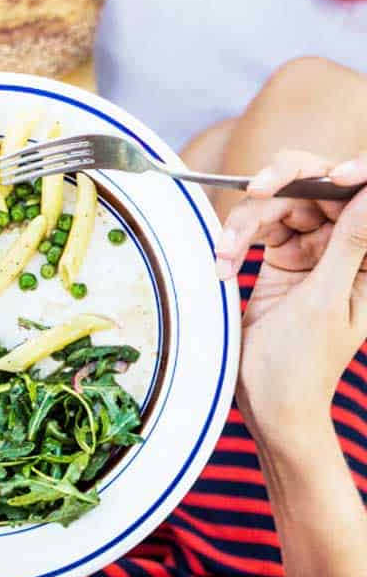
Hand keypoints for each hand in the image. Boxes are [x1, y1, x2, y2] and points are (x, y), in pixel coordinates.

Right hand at [215, 150, 366, 452]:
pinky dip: (235, 240)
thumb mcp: (328, 299)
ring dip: (246, 222)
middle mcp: (344, 247)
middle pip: (317, 185)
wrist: (267, 402)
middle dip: (283, 184)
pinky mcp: (278, 254)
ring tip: (225, 252)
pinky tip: (223, 264)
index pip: (365, 198)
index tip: (332, 175)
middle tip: (253, 189)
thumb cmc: (306, 362)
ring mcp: (310, 248)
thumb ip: (350, 242)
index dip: (353, 173)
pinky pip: (255, 224)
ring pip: (279, 200)